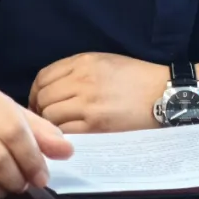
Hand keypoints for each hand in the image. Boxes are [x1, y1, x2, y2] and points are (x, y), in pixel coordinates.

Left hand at [28, 52, 166, 132]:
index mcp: (84, 62)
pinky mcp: (96, 125)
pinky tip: (67, 136)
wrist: (163, 94)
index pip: (43, 77)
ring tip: (56, 129)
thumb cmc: (136, 77)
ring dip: (49, 123)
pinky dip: (61, 134)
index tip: (38, 101)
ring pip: (50, 115)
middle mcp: (83, 80)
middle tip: (44, 119)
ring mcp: (88, 103)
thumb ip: (77, 70)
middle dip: (39, 109)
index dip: (35, 92)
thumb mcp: (105, 61)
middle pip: (43, 97)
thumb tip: (53, 87)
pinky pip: (65, 130)